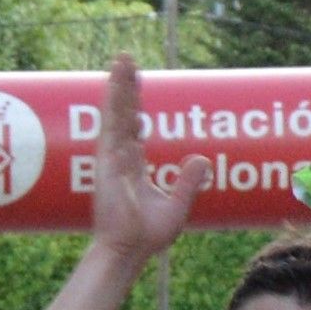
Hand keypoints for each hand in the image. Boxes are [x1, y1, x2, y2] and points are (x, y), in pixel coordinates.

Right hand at [89, 54, 196, 256]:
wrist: (128, 251)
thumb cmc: (146, 236)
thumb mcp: (177, 207)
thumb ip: (188, 183)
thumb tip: (202, 160)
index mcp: (132, 167)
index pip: (133, 129)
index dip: (135, 106)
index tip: (136, 86)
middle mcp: (119, 158)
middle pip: (123, 114)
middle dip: (126, 87)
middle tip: (127, 59)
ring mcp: (112, 158)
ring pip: (117, 112)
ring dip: (119, 84)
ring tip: (122, 58)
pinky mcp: (108, 161)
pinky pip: (112, 124)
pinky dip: (113, 101)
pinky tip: (115, 82)